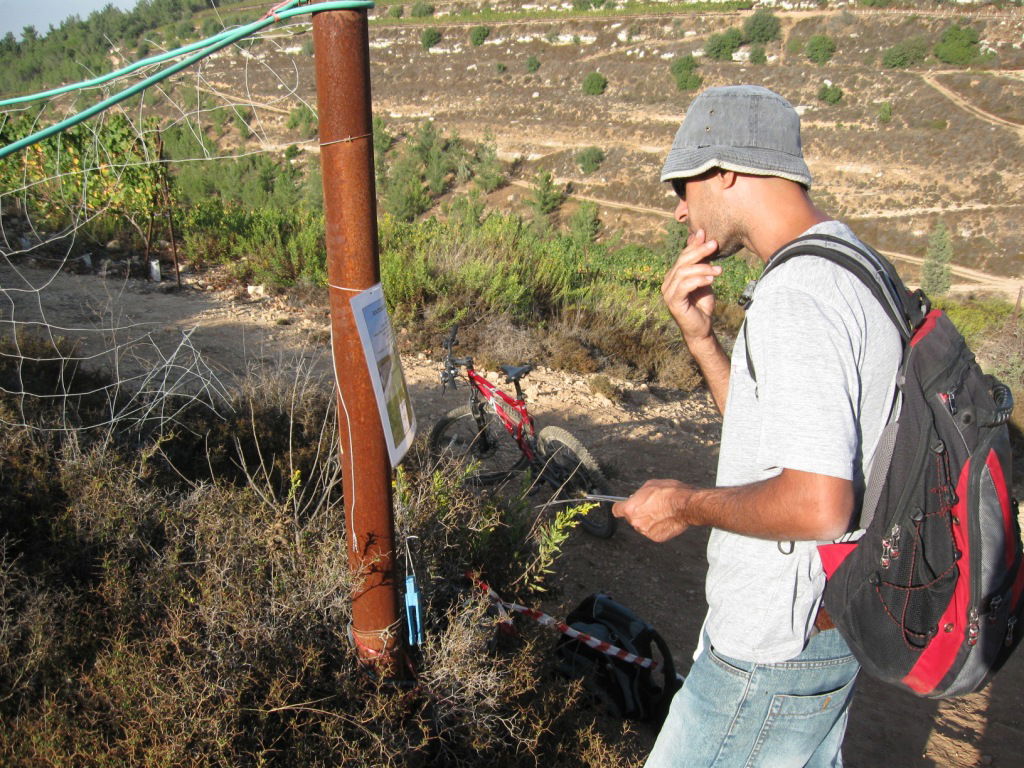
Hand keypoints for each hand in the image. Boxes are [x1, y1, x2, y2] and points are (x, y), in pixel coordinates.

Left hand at [612, 478, 693, 541]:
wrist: (686, 505)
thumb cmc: (670, 493)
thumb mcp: (650, 485)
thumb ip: (639, 494)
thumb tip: (637, 497)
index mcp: (631, 508)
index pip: (617, 510)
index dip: (621, 507)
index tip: (623, 507)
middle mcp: (636, 522)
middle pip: (631, 518)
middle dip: (638, 513)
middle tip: (651, 506)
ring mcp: (646, 531)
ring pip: (642, 526)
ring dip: (648, 520)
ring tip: (661, 512)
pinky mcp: (657, 538)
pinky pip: (653, 532)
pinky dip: (658, 527)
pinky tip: (666, 519)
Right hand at [661, 229, 721, 343]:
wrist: (701, 328)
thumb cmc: (702, 304)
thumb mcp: (704, 279)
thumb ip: (701, 261)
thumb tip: (699, 236)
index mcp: (673, 276)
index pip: (683, 256)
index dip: (695, 246)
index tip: (709, 237)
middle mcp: (667, 283)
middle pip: (682, 261)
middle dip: (699, 252)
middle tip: (714, 245)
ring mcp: (668, 293)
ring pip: (683, 272)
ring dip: (703, 268)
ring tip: (719, 270)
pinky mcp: (673, 302)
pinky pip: (684, 286)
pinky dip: (698, 280)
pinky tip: (711, 280)